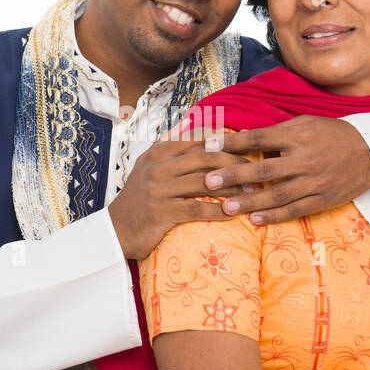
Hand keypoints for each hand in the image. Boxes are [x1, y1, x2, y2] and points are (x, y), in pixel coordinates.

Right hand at [108, 137, 251, 260]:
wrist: (114, 231)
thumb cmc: (140, 201)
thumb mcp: (151, 170)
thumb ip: (174, 154)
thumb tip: (205, 138)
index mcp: (159, 152)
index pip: (199, 141)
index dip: (227, 144)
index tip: (248, 149)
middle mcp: (158, 166)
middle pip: (206, 158)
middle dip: (235, 163)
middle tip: (256, 172)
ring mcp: (158, 188)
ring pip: (205, 182)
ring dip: (232, 188)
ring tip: (251, 193)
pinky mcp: (161, 211)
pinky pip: (197, 208)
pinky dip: (218, 210)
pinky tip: (233, 213)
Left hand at [203, 116, 369, 225]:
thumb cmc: (333, 134)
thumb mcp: (306, 123)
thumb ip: (278, 133)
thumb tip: (245, 141)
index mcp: (299, 135)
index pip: (260, 138)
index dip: (233, 142)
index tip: (209, 145)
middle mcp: (305, 159)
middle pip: (264, 168)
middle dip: (234, 175)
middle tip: (209, 181)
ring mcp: (315, 182)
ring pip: (277, 194)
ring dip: (250, 201)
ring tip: (226, 207)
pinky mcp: (323, 199)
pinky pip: (295, 210)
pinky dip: (274, 216)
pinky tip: (255, 219)